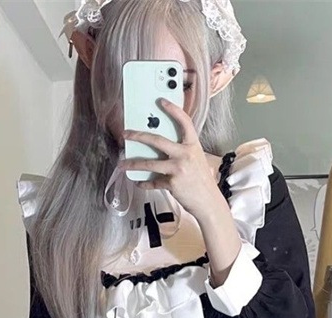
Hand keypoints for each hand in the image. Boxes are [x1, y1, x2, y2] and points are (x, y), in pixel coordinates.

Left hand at [122, 99, 223, 220]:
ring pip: (150, 163)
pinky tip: (139, 182)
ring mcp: (178, 169)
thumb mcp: (196, 160)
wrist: (208, 202)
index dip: (173, 110)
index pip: (184, 122)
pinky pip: (153, 182)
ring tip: (122, 164)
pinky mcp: (172, 183)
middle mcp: (185, 154)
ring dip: (133, 164)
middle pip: (157, 140)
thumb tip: (160, 147)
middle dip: (138, 136)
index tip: (161, 101)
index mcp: (193, 145)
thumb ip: (182, 151)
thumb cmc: (201, 181)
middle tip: (126, 134)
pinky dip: (145, 183)